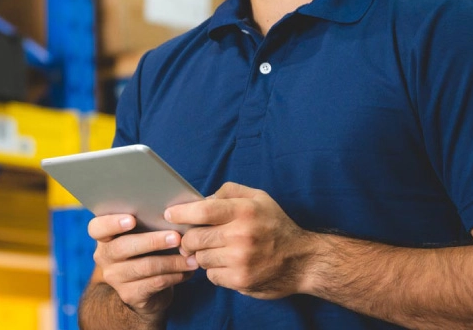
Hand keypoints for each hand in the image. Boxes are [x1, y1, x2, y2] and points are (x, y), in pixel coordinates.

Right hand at [89, 214, 199, 316]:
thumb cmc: (148, 250)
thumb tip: (176, 215)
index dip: (111, 223)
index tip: (131, 219)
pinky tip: (187, 271)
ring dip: (172, 261)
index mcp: (104, 236)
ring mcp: (115, 277)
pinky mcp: (129, 294)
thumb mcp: (145, 234)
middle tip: (176, 237)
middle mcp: (104, 256)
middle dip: (152, 241)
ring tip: (191, 257)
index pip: (97, 228)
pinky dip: (174, 276)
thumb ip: (150, 222)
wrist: (146, 288)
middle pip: (123, 247)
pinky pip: (154, 283)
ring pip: (144, 266)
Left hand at [165, 182, 317, 299]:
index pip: (202, 211)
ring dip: (203, 255)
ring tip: (218, 251)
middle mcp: (241, 235)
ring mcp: (240, 260)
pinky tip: (228, 264)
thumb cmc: (276, 226)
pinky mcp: (240, 280)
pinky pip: (211, 275)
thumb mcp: (259, 198)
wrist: (302, 261)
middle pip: (194, 238)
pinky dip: (215, 271)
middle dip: (189, 238)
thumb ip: (229, 192)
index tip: (169, 215)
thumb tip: (200, 199)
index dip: (181, 213)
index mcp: (245, 211)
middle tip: (193, 238)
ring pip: (200, 258)